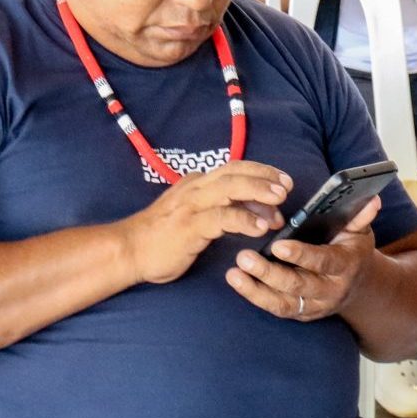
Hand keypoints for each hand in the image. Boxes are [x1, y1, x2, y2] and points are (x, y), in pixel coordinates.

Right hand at [116, 162, 291, 284]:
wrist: (130, 249)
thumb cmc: (163, 236)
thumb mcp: (194, 215)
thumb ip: (220, 208)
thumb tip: (256, 210)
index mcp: (197, 183)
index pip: (235, 168)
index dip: (261, 171)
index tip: (282, 179)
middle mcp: (196, 187)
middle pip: (236, 172)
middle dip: (265, 177)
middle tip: (286, 186)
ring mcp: (192, 205)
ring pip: (231, 188)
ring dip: (259, 192)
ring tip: (279, 202)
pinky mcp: (190, 225)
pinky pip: (222, 217)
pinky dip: (244, 219)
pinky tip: (260, 227)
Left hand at [228, 196, 380, 321]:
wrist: (359, 287)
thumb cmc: (352, 249)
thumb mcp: (359, 232)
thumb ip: (360, 217)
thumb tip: (371, 198)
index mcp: (345, 266)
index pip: (322, 261)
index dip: (300, 255)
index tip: (277, 245)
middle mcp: (330, 290)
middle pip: (297, 285)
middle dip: (269, 273)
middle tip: (243, 256)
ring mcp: (315, 305)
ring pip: (283, 303)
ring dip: (256, 290)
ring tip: (233, 274)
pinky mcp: (302, 313)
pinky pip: (277, 309)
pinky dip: (256, 296)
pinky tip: (237, 281)